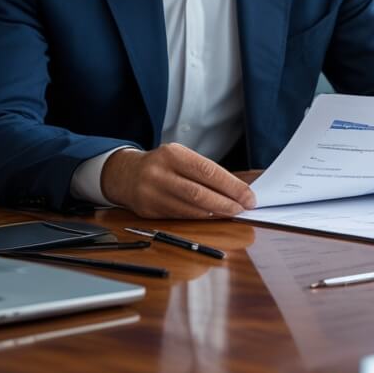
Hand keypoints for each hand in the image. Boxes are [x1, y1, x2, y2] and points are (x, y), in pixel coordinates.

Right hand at [100, 144, 256, 219]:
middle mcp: (159, 173)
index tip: (248, 196)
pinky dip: (199, 218)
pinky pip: (180, 217)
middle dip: (226, 203)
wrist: (125, 174)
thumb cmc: (163, 165)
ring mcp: (151, 193)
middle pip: (199, 193)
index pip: (208, 172)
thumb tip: (236, 190)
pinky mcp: (148, 211)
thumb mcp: (180, 157)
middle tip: (243, 208)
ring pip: (190, 209)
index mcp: (172, 154)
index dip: (231, 186)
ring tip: (231, 213)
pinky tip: (212, 217)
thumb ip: (204, 171)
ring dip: (215, 213)